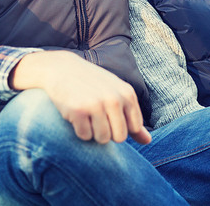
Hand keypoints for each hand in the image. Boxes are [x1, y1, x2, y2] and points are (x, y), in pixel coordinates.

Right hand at [9, 51, 150, 145]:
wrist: (61, 68)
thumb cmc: (91, 83)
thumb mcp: (116, 94)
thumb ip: (132, 117)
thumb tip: (148, 141)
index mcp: (127, 94)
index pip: (133, 128)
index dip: (120, 126)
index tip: (108, 114)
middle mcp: (114, 99)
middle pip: (119, 137)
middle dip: (107, 132)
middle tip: (95, 117)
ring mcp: (96, 104)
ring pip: (102, 139)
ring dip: (93, 132)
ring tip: (86, 115)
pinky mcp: (78, 111)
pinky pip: (85, 136)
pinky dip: (79, 130)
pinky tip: (75, 114)